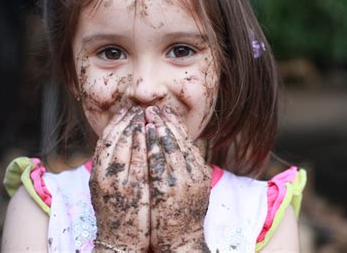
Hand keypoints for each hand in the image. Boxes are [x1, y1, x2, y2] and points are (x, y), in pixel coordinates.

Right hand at [90, 106, 149, 251]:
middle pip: (113, 138)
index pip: (105, 140)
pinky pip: (136, 160)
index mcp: (98, 173)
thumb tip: (122, 143)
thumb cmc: (117, 212)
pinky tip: (148, 132)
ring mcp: (117, 182)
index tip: (126, 109)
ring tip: (145, 113)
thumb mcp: (108, 187)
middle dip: (126, 120)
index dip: (116, 122)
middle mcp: (103, 175)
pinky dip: (140, 144)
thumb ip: (112, 167)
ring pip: (122, 146)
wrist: (119, 241)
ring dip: (134, 126)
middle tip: (138, 107)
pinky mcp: (133, 190)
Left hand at [145, 106, 211, 252]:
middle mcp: (194, 172)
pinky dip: (153, 144)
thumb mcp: (193, 189)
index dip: (176, 125)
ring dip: (159, 127)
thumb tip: (181, 149)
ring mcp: (183, 180)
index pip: (187, 141)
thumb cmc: (184, 216)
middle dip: (167, 121)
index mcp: (200, 171)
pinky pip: (160, 160)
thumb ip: (188, 169)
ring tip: (150, 114)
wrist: (182, 241)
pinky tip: (146, 133)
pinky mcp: (169, 188)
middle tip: (155, 107)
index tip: (167, 111)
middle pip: (180, 139)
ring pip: (171, 146)